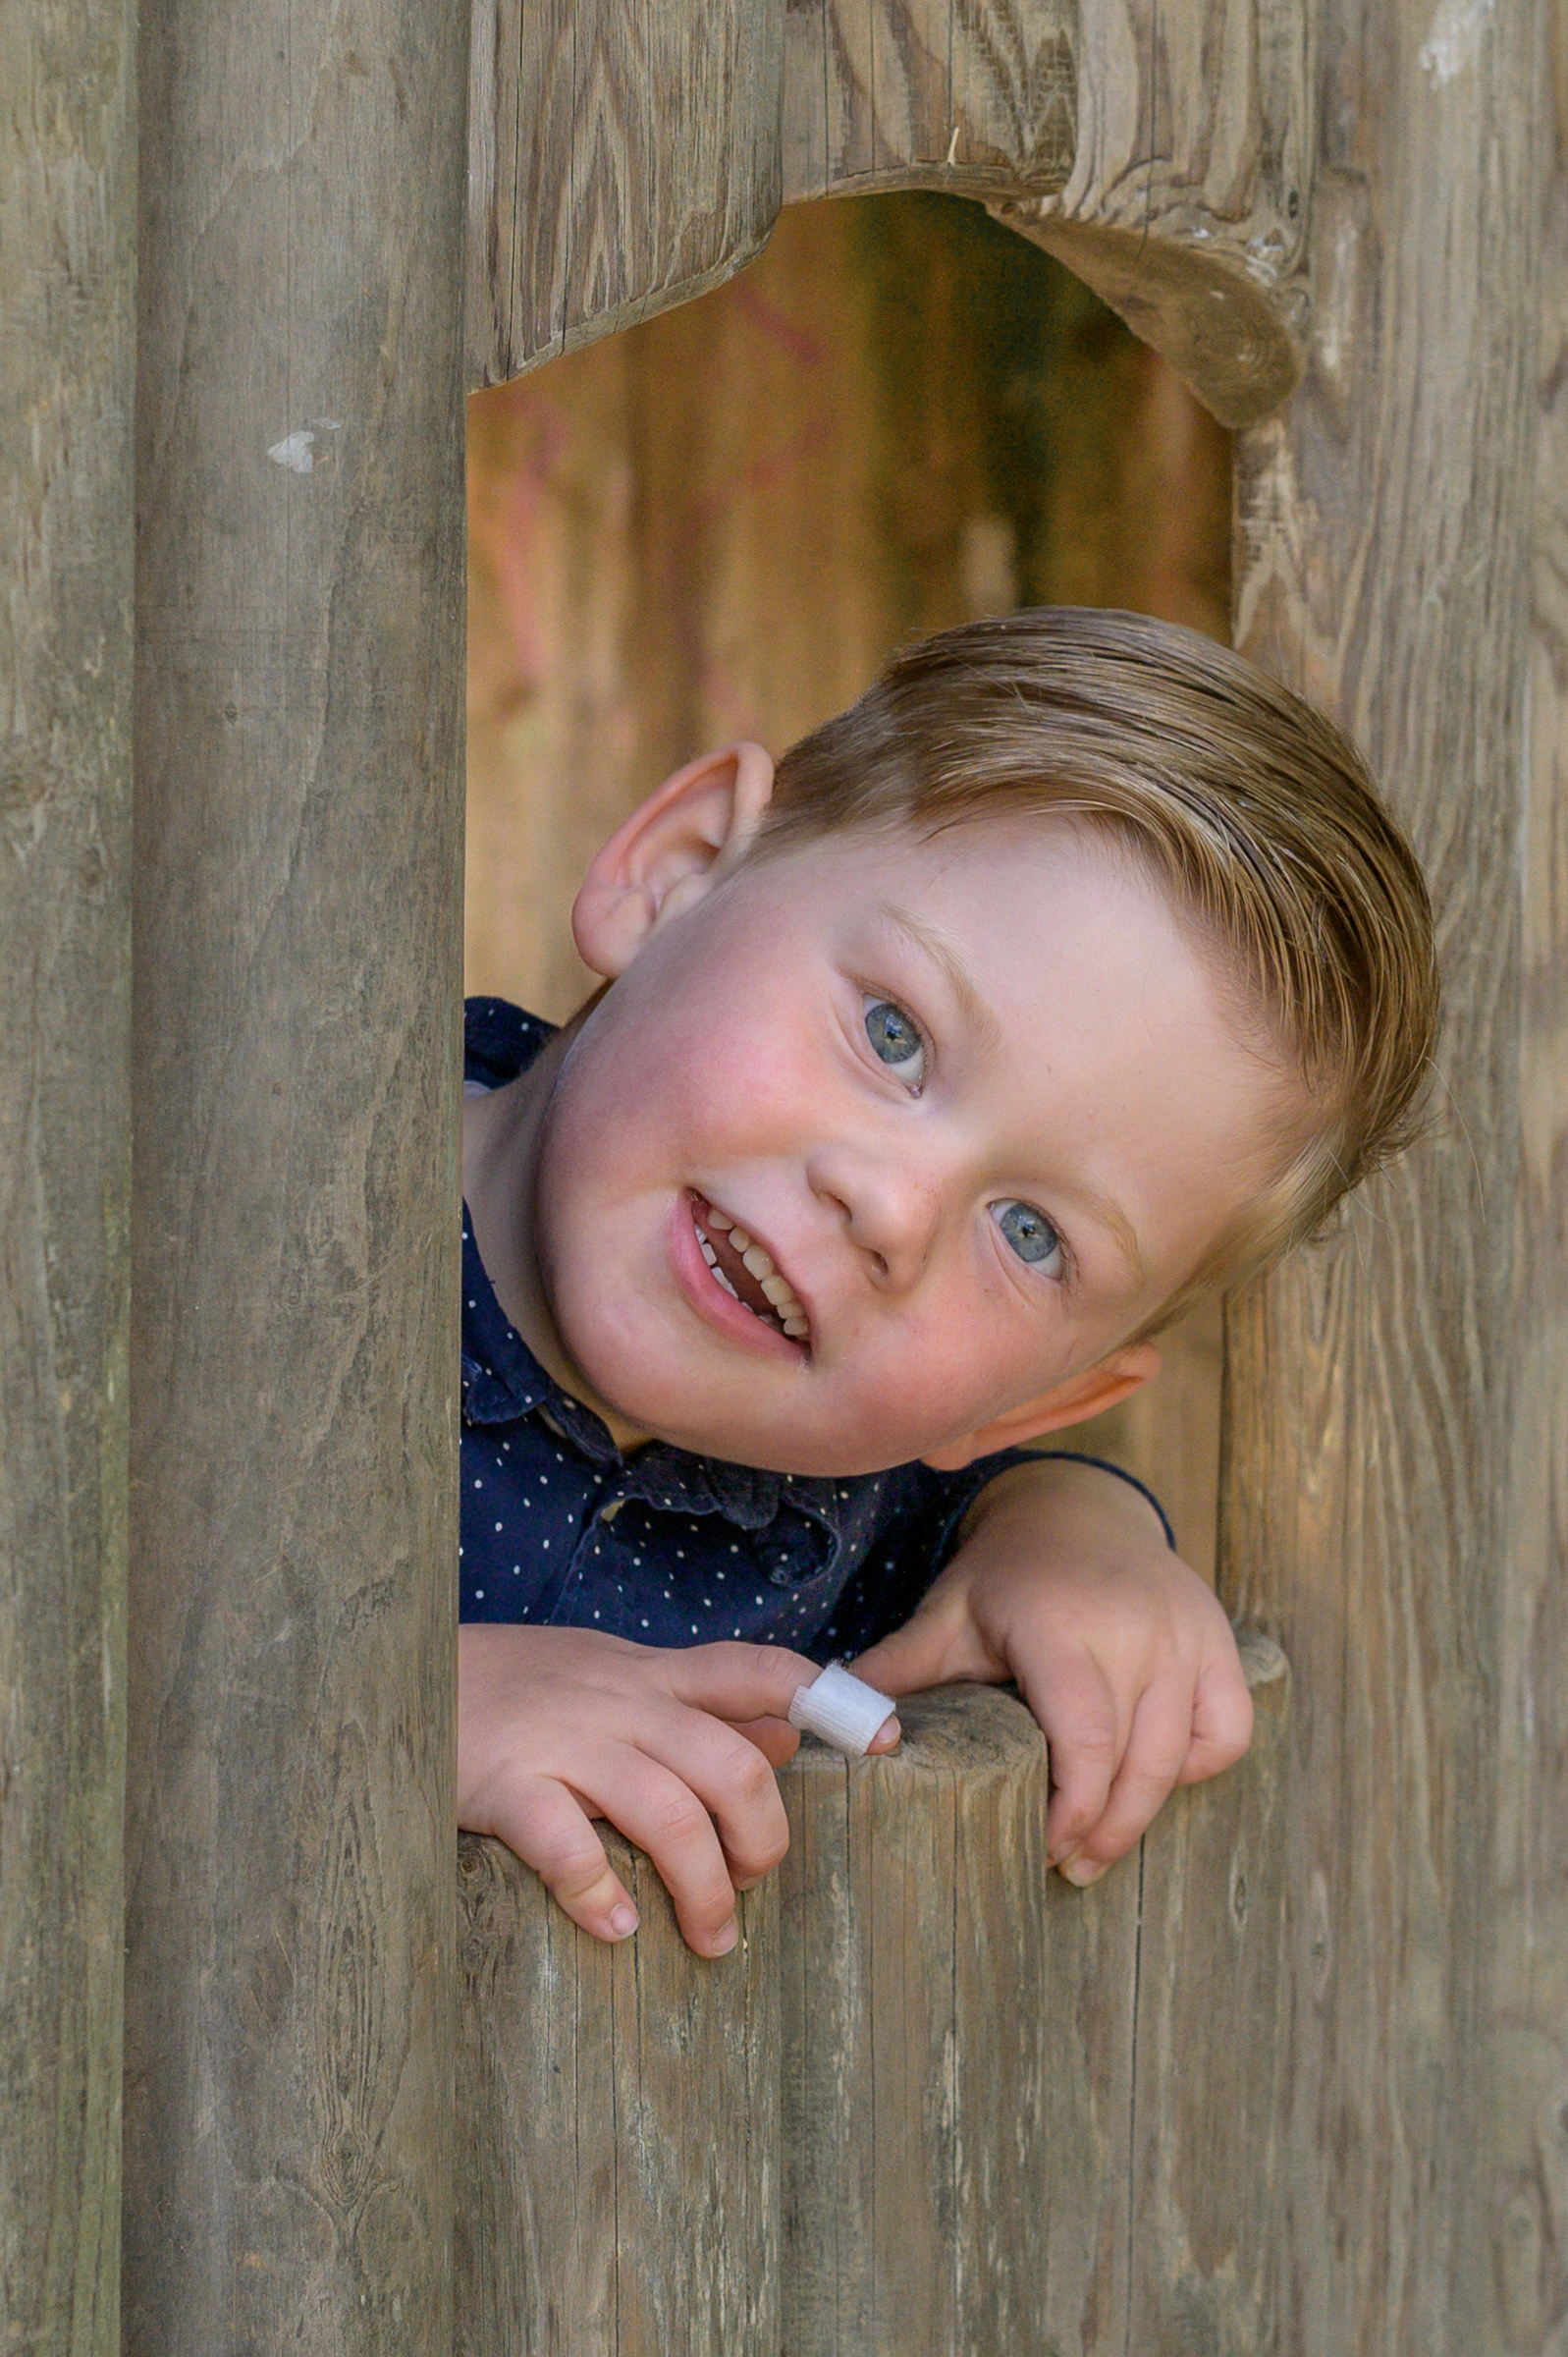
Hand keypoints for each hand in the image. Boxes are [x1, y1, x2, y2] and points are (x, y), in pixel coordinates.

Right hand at [458, 1625, 899, 1954]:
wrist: (389, 1672)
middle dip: (763, 1836)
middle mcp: (616, 1700)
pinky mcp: (503, 1784)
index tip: (885, 1741)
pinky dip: (601, 1892)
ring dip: (703, 1886)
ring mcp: (561, 1741)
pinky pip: (567, 1843)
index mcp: (646, 1673)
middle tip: (754, 1888)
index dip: (829, 1700)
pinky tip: (616, 1926)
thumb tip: (785, 1729)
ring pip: (667, 1810)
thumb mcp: (608, 1676)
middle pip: (730, 1761)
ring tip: (709, 1939)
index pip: (756, 1670)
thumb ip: (693, 1700)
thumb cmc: (508, 1687)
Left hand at [851, 1457, 1250, 1883]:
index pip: (1083, 1738)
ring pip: (1181, 1754)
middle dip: (1102, 1829)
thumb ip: (895, 1672)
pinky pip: (1226, 1728)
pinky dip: (1197, 1763)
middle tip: (1066, 1867)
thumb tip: (823, 1721)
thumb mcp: (947, 1615)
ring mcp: (1185, 1633)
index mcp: (1060, 1624)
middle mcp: (1134, 1628)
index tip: (1041, 1849)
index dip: (1070, 1809)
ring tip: (1101, 1848)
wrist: (1077, 1509)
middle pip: (1133, 1761)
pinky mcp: (1218, 1639)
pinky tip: (1154, 1779)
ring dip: (1144, 1812)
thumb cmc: (1005, 1577)